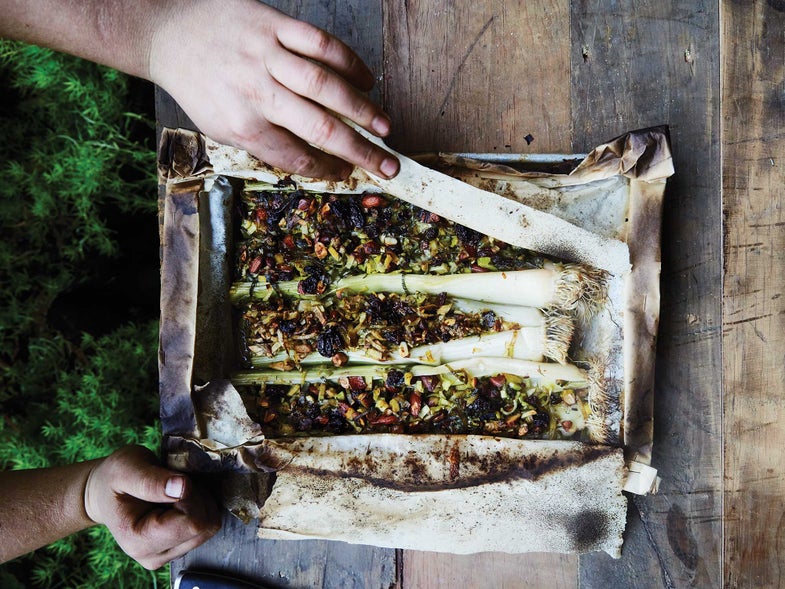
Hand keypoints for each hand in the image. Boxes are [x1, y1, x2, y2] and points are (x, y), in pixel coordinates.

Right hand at [84, 445, 220, 569]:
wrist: (104, 493)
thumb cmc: (113, 479)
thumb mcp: (125, 468)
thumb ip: (151, 480)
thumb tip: (182, 487)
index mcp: (138, 540)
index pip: (191, 523)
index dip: (192, 496)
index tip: (175, 480)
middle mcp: (154, 555)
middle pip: (204, 526)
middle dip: (197, 497)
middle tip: (175, 484)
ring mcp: (168, 554)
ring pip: (209, 526)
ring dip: (200, 502)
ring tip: (174, 491)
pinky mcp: (178, 548)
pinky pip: (207, 526)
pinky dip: (200, 508)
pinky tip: (179, 500)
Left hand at [149, 0, 398, 179]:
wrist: (169, 35)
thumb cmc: (199, 87)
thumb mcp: (221, 127)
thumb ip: (265, 142)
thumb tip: (314, 160)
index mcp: (241, 125)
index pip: (295, 156)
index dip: (328, 170)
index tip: (349, 175)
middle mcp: (255, 92)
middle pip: (319, 127)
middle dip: (360, 149)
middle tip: (387, 164)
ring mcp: (266, 54)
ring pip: (324, 84)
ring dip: (361, 108)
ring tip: (384, 126)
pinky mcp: (272, 23)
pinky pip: (319, 42)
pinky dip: (348, 62)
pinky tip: (366, 79)